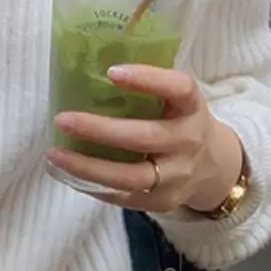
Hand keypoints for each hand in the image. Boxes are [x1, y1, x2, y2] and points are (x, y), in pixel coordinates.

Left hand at [47, 65, 243, 213]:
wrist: (214, 167)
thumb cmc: (179, 122)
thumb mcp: (175, 101)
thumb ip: (145, 88)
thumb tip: (86, 68)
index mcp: (192, 108)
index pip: (179, 89)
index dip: (149, 79)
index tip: (112, 72)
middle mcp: (189, 141)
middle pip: (145, 137)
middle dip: (99, 129)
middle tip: (62, 119)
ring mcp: (178, 176)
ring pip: (131, 176)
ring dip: (88, 167)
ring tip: (55, 154)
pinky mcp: (164, 201)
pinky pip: (124, 197)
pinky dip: (94, 186)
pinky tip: (70, 173)